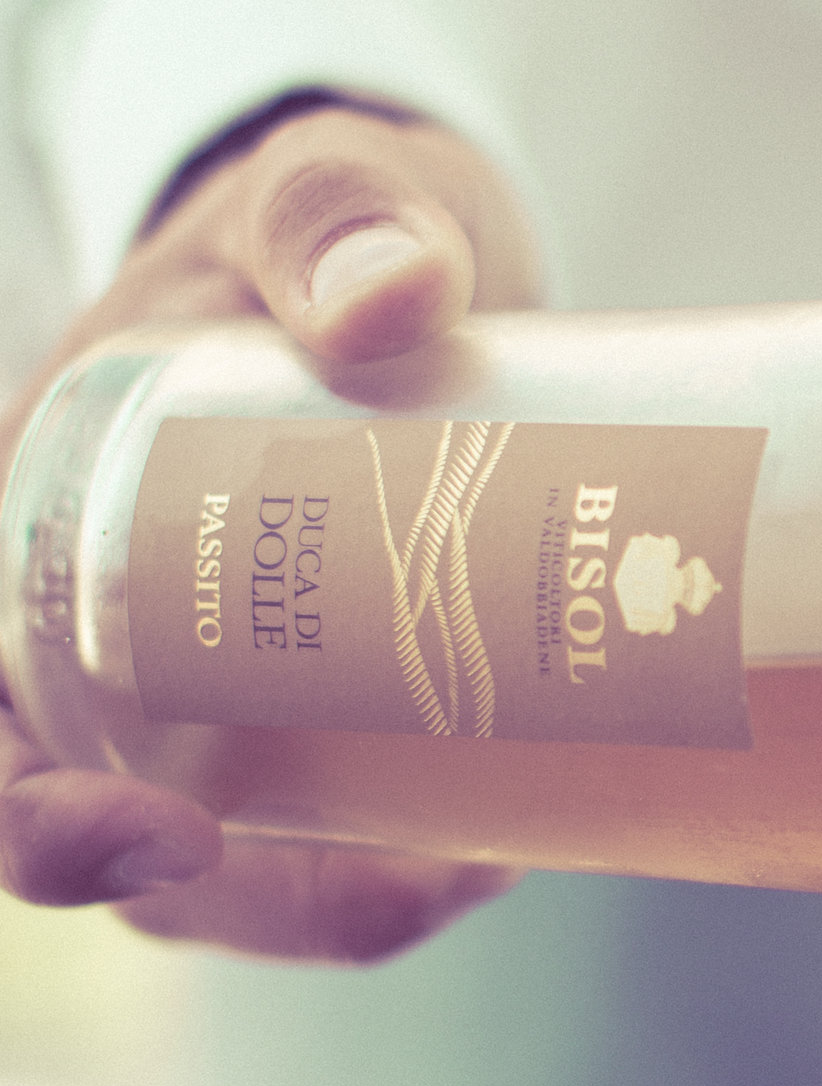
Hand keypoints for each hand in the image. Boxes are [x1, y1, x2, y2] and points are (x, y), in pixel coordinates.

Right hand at [0, 99, 540, 960]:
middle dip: (243, 900)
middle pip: (92, 821)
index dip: (28, 810)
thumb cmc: (320, 220)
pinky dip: (391, 858)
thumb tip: (392, 293)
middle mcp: (84, 624)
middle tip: (425, 891)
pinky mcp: (299, 699)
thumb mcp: (319, 183)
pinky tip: (509, 845)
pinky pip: (311, 822)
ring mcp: (188, 678)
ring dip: (336, 902)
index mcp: (27, 514)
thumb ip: (333, 209)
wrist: (396, 242)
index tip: (162, 837)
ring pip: (212, 861)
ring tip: (490, 867)